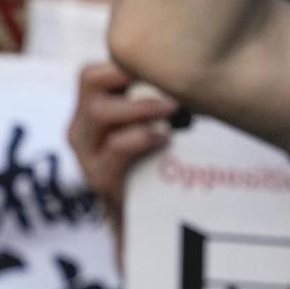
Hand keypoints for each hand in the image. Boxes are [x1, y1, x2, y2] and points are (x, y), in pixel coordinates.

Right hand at [66, 62, 177, 229]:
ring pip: (99, 112)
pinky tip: (166, 138)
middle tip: (168, 80)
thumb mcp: (156, 129)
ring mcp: (87, 154)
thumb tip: (206, 70)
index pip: (96, 69)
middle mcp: (83, 127)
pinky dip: (143, 137)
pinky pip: (116, 147)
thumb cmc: (158, 168)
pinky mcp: (100, 178)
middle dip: (130, 73)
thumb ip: (165, 102)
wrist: (146, 227)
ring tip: (173, 109)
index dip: (126, 60)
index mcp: (92, 109)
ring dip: (141, 106)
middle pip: (89, 78)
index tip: (165, 62)